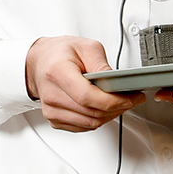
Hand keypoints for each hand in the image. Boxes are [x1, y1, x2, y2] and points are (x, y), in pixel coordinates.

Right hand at [26, 36, 144, 132]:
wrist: (40, 62)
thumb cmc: (60, 53)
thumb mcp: (86, 46)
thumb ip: (101, 63)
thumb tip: (116, 80)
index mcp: (57, 72)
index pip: (87, 96)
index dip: (112, 101)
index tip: (129, 98)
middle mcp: (51, 94)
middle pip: (91, 112)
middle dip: (118, 108)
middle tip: (132, 98)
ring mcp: (51, 110)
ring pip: (90, 123)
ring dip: (110, 115)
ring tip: (121, 102)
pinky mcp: (55, 120)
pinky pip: (83, 126)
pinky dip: (99, 119)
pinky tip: (105, 108)